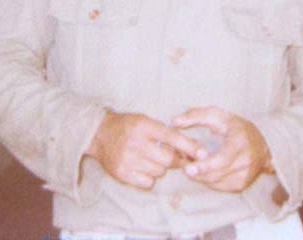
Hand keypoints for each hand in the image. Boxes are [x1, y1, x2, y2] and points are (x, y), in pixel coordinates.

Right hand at [86, 110, 200, 188]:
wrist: (99, 134)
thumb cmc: (127, 126)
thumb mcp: (144, 120)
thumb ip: (164, 132)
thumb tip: (190, 147)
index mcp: (143, 126)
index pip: (171, 137)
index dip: (189, 146)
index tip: (202, 153)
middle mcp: (135, 142)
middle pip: (167, 159)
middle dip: (174, 159)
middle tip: (172, 156)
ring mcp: (127, 159)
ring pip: (158, 171)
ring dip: (160, 167)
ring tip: (150, 158)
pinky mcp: (122, 173)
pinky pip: (147, 181)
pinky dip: (149, 176)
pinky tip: (142, 166)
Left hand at [172, 106, 271, 192]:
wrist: (262, 143)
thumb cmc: (235, 127)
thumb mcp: (218, 115)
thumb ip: (195, 115)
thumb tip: (174, 122)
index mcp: (241, 141)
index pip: (223, 159)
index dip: (205, 166)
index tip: (188, 168)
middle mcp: (246, 160)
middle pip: (216, 173)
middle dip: (197, 172)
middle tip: (183, 165)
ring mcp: (245, 175)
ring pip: (215, 182)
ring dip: (199, 176)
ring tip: (190, 165)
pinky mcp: (241, 184)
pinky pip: (218, 186)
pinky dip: (206, 179)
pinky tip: (202, 170)